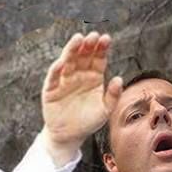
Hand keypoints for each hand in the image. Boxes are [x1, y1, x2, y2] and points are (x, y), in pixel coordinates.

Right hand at [41, 32, 122, 163]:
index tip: (106, 38)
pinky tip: (62, 62)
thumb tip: (119, 79)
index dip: (101, 48)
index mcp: (94, 77)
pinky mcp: (51, 89)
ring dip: (72, 50)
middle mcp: (79, 75)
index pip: (98, 59)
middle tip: (93, 36)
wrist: (70, 136)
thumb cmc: (89, 121)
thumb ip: (113, 95)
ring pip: (68, 61)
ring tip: (78, 39)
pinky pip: (53, 78)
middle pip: (83, 56)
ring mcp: (64, 80)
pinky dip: (56, 70)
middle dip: (88, 45)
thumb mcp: (105, 110)